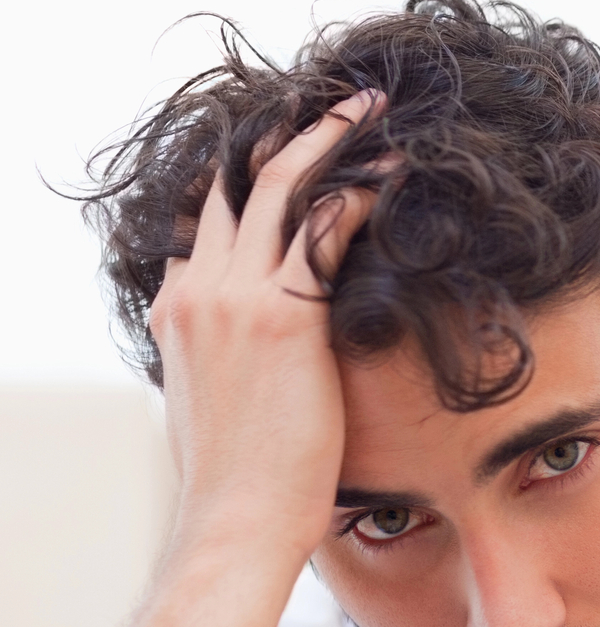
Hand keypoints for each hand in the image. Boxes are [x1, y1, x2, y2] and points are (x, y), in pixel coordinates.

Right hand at [149, 92, 382, 576]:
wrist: (236, 520)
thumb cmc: (240, 477)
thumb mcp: (216, 401)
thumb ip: (226, 358)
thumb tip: (256, 358)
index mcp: (177, 308)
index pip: (205, 217)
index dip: (245, 174)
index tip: (287, 144)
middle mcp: (197, 290)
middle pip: (237, 184)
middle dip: (288, 136)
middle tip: (340, 106)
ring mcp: (234, 298)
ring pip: (278, 187)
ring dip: (327, 140)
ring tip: (370, 112)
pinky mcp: (282, 316)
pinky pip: (322, 229)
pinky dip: (359, 192)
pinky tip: (394, 174)